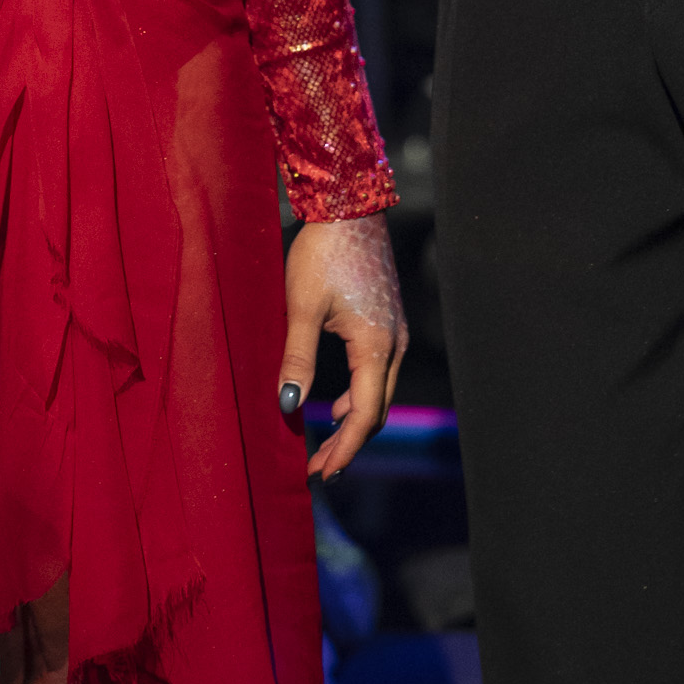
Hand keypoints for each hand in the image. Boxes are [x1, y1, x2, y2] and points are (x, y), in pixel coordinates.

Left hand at [278, 215, 408, 481]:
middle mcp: (393, 343)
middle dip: (348, 442)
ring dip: (354, 419)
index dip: (343, 450)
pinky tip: (336, 401)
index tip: (321, 475)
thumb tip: (289, 406)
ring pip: (379, 392)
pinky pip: (378, 372)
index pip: (364, 415)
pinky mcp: (389, 320)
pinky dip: (360, 395)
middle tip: (318, 468)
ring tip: (323, 442)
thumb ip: (297, 359)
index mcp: (375, 345)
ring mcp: (395, 331)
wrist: (350, 208)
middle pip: (376, 410)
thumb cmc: (323, 253)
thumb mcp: (301, 307)